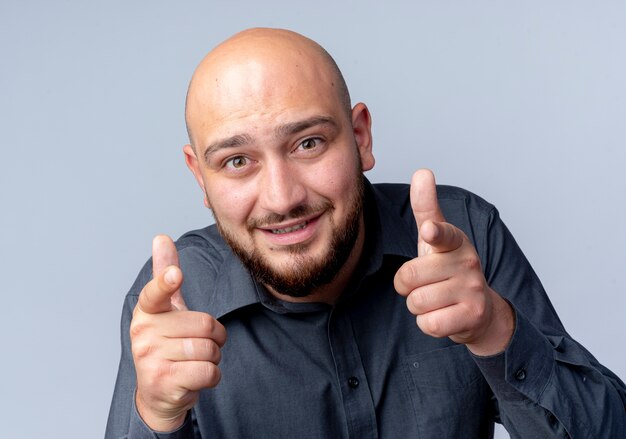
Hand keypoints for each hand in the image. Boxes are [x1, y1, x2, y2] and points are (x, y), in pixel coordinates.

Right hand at [131, 235, 226, 430]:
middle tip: (198, 345)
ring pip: (208, 349)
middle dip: (215, 337)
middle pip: (204, 324)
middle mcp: (143, 333)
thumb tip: (161, 237)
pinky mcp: (163, 381)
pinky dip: (212, 375)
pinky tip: (197, 377)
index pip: (156, 293)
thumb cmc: (166, 347)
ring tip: (197, 361)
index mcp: (147, 312)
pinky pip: (208, 371)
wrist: (158, 396)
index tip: (176, 274)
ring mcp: (150, 358)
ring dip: (214, 357)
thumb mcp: (165, 311)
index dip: (167, 282)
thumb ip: (165, 276)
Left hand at [394, 170, 513, 355]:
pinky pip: (428, 324)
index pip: (443, 234)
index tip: (429, 231)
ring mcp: (473, 289)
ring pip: (416, 302)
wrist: (479, 310)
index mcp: (454, 242)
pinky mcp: (473, 316)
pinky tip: (443, 316)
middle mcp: (467, 262)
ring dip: (418, 306)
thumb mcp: (436, 239)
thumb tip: (422, 170)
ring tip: (436, 300)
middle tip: (425, 284)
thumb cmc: (448, 269)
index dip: (434, 233)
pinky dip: (429, 324)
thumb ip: (426, 208)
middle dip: (407, 286)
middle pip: (408, 276)